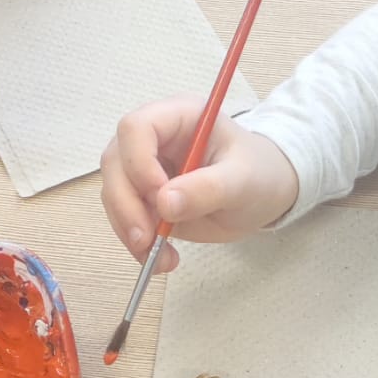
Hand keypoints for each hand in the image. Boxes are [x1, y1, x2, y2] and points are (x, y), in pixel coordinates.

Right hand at [100, 99, 300, 269]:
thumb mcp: (243, 180)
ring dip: (128, 228)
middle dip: (125, 203)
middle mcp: (154, 138)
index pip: (137, 128)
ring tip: (161, 258)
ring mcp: (145, 167)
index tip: (160, 197)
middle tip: (146, 239)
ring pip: (114, 192)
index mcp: (178, 117)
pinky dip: (135, 242)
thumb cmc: (259, 173)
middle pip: (116, 161)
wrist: (264, 195)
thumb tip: (164, 203)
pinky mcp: (144, 197)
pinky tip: (160, 260)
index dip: (138, 161)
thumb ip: (207, 188)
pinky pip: (125, 217)